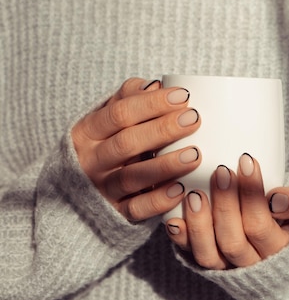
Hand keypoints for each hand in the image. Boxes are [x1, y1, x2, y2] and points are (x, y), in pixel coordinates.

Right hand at [71, 78, 201, 220]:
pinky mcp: (116, 213)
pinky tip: (182, 190)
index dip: (151, 104)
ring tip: (195, 155)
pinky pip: (138, 209)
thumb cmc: (107, 142)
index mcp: (88, 132)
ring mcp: (102, 189)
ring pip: (132, 178)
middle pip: (126, 143)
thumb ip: (129, 98)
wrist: (82, 187)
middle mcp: (91, 161)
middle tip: (194, 120)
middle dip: (162, 130)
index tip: (183, 96)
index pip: (119, 114)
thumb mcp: (108, 118)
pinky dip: (159, 201)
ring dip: (165, 165)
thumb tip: (158, 86)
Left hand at [166, 154, 288, 269]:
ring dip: (199, 223)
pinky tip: (173, 219)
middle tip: (220, 172)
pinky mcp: (209, 263)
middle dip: (224, 205)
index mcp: (279, 251)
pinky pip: (190, 256)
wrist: (281, 239)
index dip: (251, 195)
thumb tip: (275, 199)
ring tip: (194, 194)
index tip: (246, 161)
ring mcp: (227, 267)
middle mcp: (252, 265)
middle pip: (233, 241)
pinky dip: (181, 238)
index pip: (261, 226)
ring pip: (208, 254)